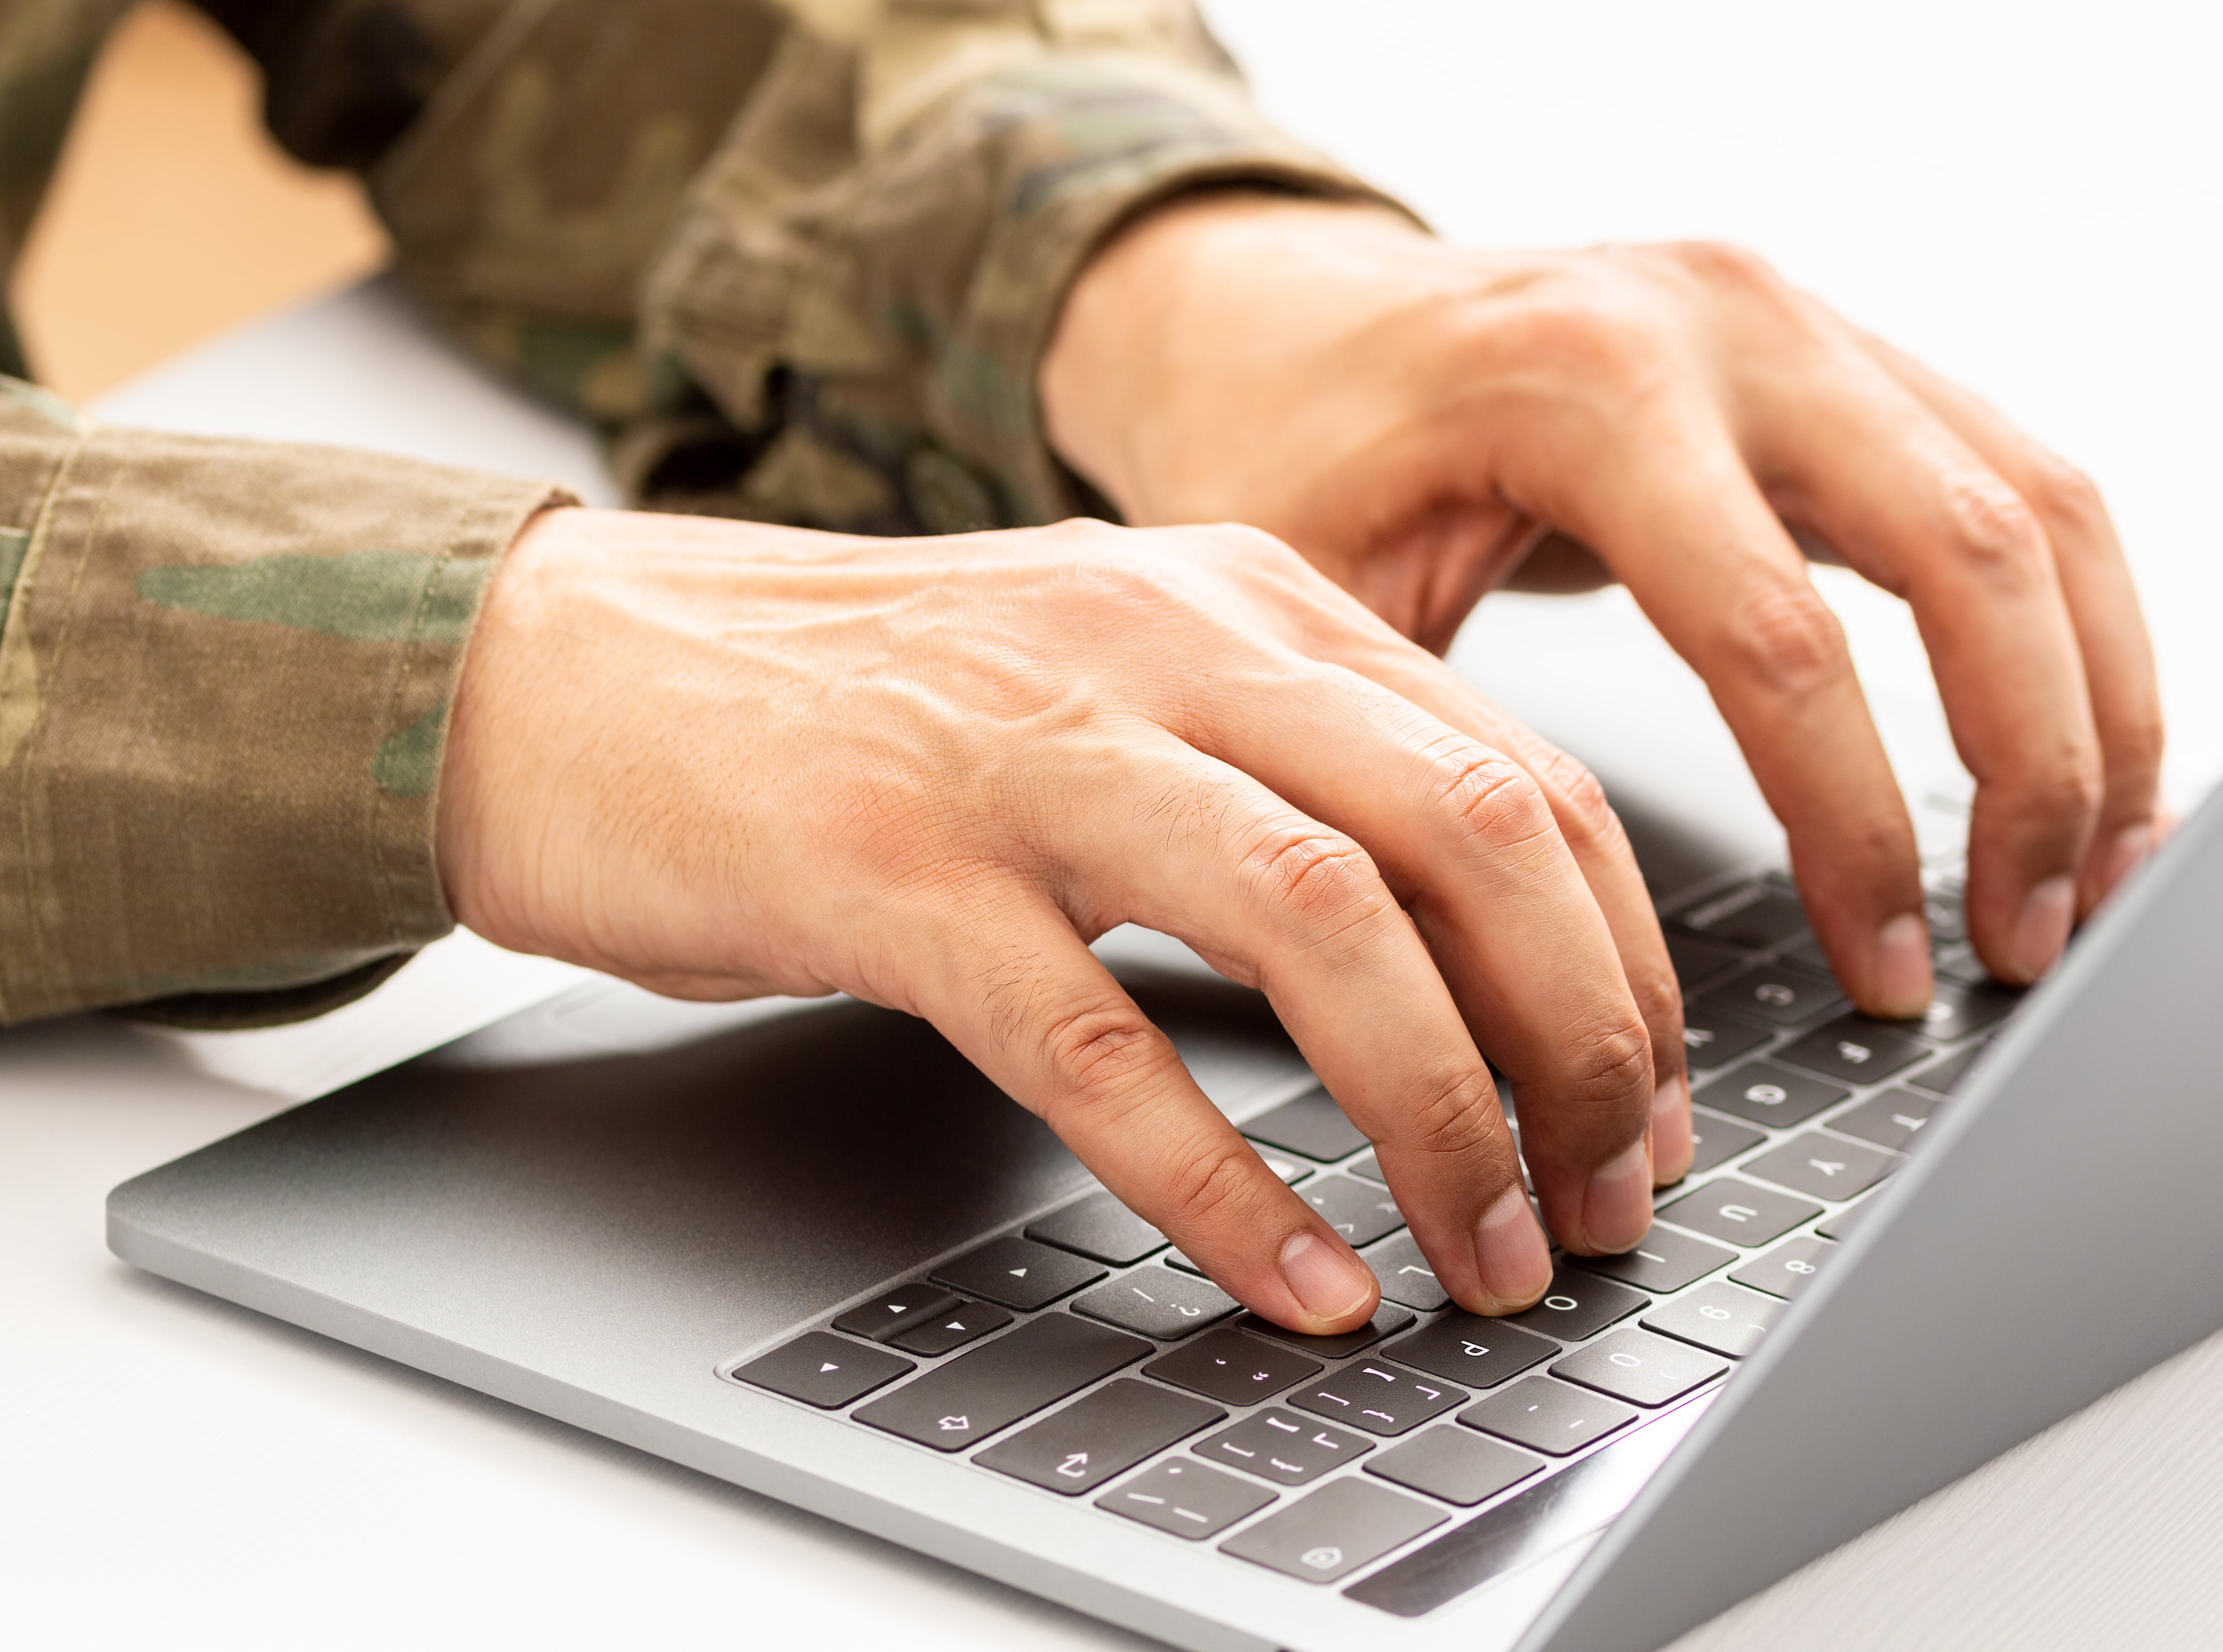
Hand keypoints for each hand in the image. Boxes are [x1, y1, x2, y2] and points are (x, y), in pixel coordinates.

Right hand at [439, 507, 1694, 1330]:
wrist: (572, 666)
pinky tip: (1297, 1279)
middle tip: (1607, 1202)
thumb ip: (1268, 761)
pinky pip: (1101, 1046)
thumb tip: (1454, 945)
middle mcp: (1154, 645)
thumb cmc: (841, 697)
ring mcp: (1021, 754)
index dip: (1624, 961)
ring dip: (1442, 1117)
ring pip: (1323, 928)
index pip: (1514, 774)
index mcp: (1231, 596)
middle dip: (1580, 1046)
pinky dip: (1222, 1184)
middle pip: (1464, 838)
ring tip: (1488, 1257)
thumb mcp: (1098, 674)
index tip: (1650, 1101)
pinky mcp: (891, 870)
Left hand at [1042, 196, 2165, 1009]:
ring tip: (2085, 866)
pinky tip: (2072, 745)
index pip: (1773, 636)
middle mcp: (1719, 322)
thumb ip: (1406, 745)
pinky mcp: (1836, 355)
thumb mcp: (1300, 595)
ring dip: (2089, 697)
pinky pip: (2011, 484)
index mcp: (1582, 381)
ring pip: (2035, 508)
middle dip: (2028, 767)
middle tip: (2023, 938)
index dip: (1850, 824)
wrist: (1295, 317)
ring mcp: (1797, 322)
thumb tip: (1492, 971)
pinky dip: (2064, 625)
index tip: (1883, 965)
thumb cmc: (1284, 447)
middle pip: (1967, 551)